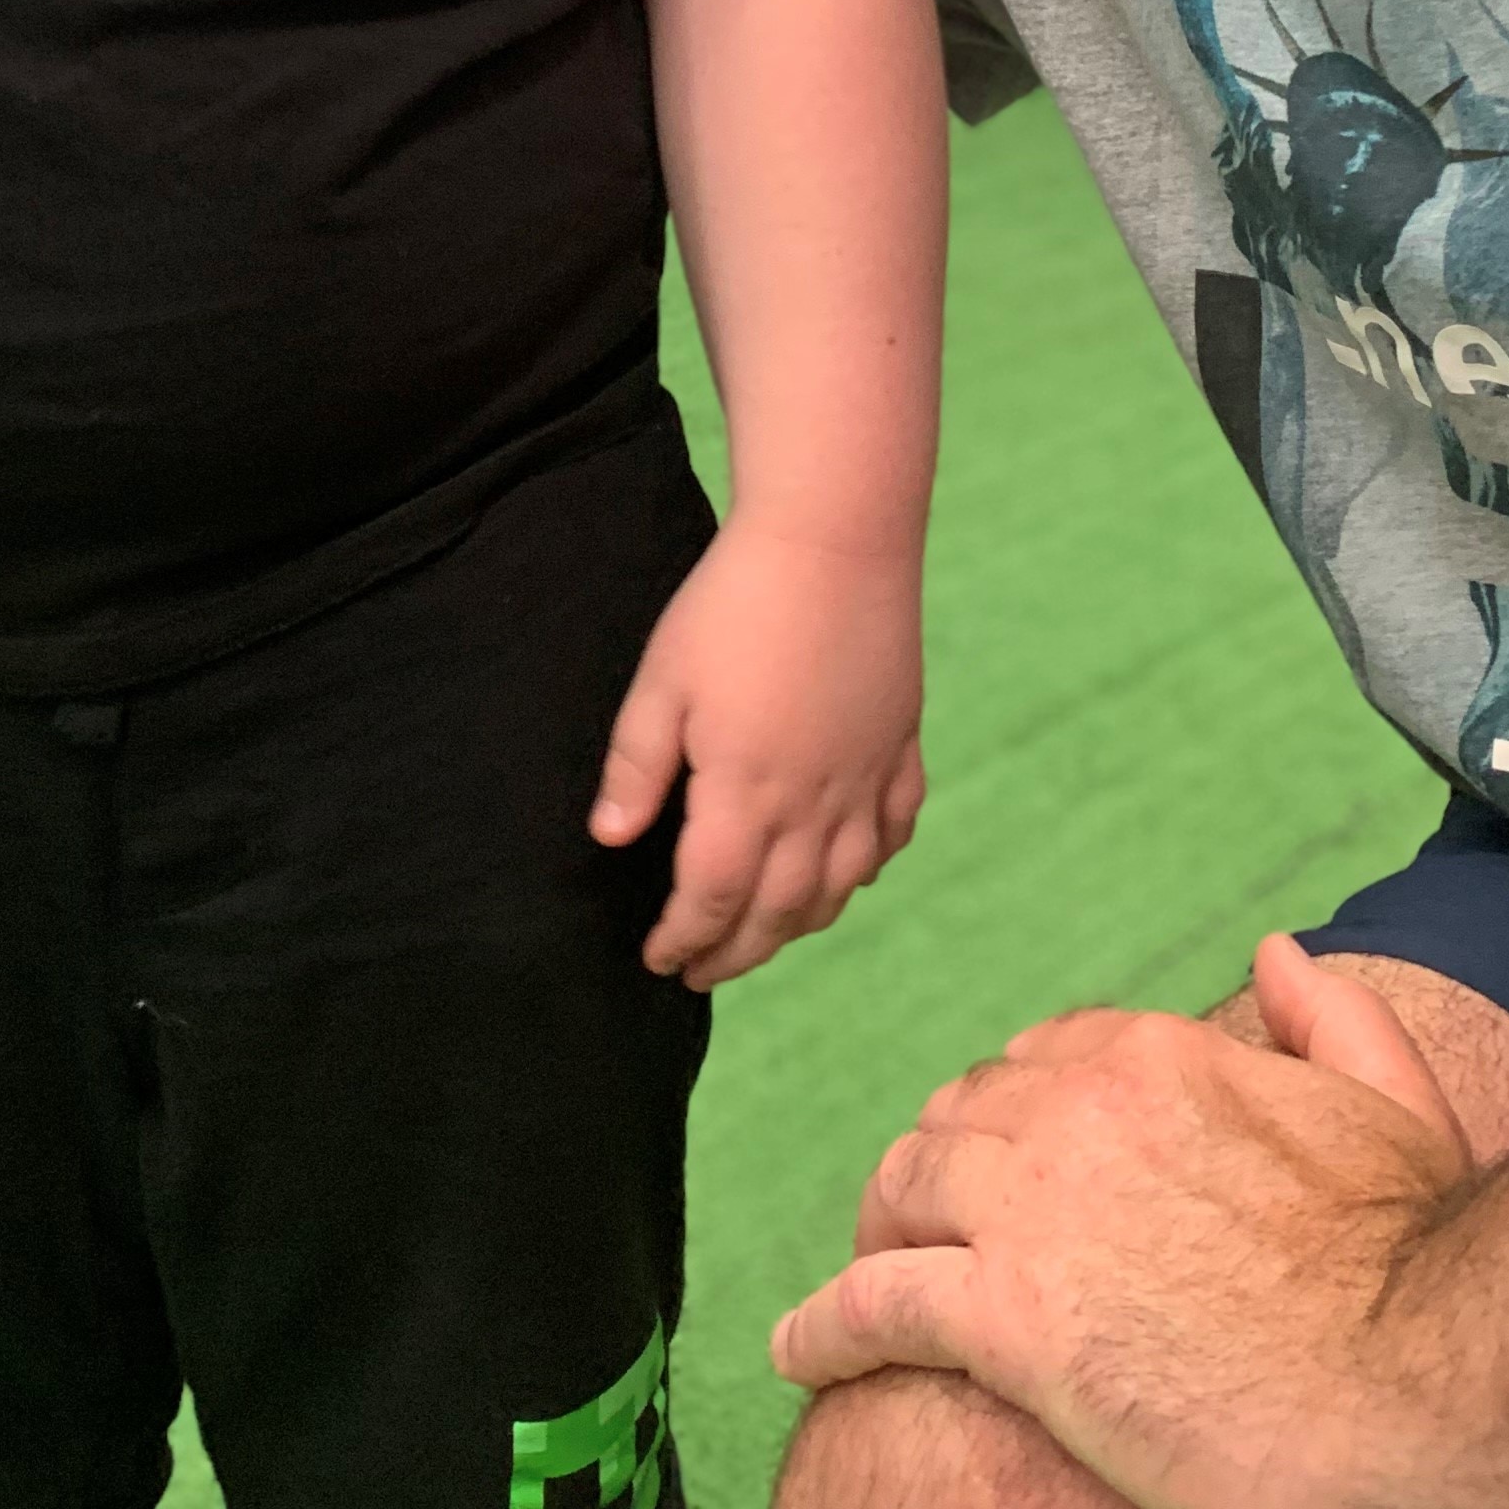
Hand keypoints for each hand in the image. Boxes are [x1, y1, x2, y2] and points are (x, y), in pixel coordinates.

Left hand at [589, 519, 924, 988]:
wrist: (835, 538)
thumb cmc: (733, 603)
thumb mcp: (661, 682)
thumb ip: (636, 769)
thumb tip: (609, 841)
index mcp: (746, 794)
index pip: (714, 899)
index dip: (684, 939)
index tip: (659, 959)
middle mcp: (815, 803)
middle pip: (779, 911)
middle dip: (737, 952)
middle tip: (702, 970)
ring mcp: (866, 776)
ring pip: (840, 885)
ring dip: (799, 923)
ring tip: (764, 935)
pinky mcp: (900, 743)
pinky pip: (893, 831)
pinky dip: (868, 866)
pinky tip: (847, 871)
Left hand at [770, 936, 1477, 1508]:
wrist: (1432, 1381)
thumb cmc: (1428, 1259)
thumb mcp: (1395, 1102)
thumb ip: (1331, 1017)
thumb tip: (1275, 951)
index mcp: (1156, 1055)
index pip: (1039, 1063)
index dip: (1013, 1122)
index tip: (1009, 1176)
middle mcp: (1075, 1111)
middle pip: (956, 1122)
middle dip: (934, 1173)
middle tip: (922, 1237)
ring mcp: (1033, 1213)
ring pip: (901, 1195)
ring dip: (875, 1236)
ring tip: (861, 1287)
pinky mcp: (1010, 1322)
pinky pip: (873, 1307)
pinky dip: (823, 1329)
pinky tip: (798, 1355)